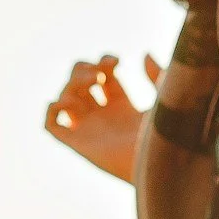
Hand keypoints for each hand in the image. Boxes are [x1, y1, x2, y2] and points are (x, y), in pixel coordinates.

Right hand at [44, 53, 159, 182]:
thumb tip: (144, 54)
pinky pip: (52, 126)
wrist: (158, 164)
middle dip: (83, 70)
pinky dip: (52, 110)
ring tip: (92, 82)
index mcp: (122, 107)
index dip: (104, 63)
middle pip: (79, 84)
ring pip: (65, 99)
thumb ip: (156, 75)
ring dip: (72, 84)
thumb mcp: (164, 99)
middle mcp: (102, 117)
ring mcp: (89, 130)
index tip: (116, 62)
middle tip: (99, 73)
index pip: (103, 77)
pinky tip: (70, 101)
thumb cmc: (166, 136)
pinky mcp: (78, 144)